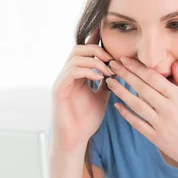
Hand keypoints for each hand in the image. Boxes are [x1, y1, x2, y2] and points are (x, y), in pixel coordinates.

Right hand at [50, 27, 113, 150]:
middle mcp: (67, 74)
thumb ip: (107, 82)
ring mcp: (62, 81)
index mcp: (77, 74)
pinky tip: (99, 79)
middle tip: (112, 59)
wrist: (75, 139)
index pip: (85, 51)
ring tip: (108, 72)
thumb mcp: (102, 96)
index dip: (96, 41)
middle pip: (79, 48)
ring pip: (75, 57)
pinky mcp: (58, 89)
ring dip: (95, 61)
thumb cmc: (87, 120)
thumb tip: (119, 69)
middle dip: (98, 50)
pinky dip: (87, 71)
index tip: (112, 38)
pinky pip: (71, 72)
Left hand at [105, 57, 177, 172]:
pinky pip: (137, 124)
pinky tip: (117, 105)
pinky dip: (126, 114)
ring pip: (136, 104)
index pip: (153, 78)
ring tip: (110, 82)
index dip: (137, 67)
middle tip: (112, 65)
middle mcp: (168, 109)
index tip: (125, 58)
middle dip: (125, 74)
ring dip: (121, 91)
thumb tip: (174, 63)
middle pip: (142, 88)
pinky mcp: (155, 138)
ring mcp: (160, 124)